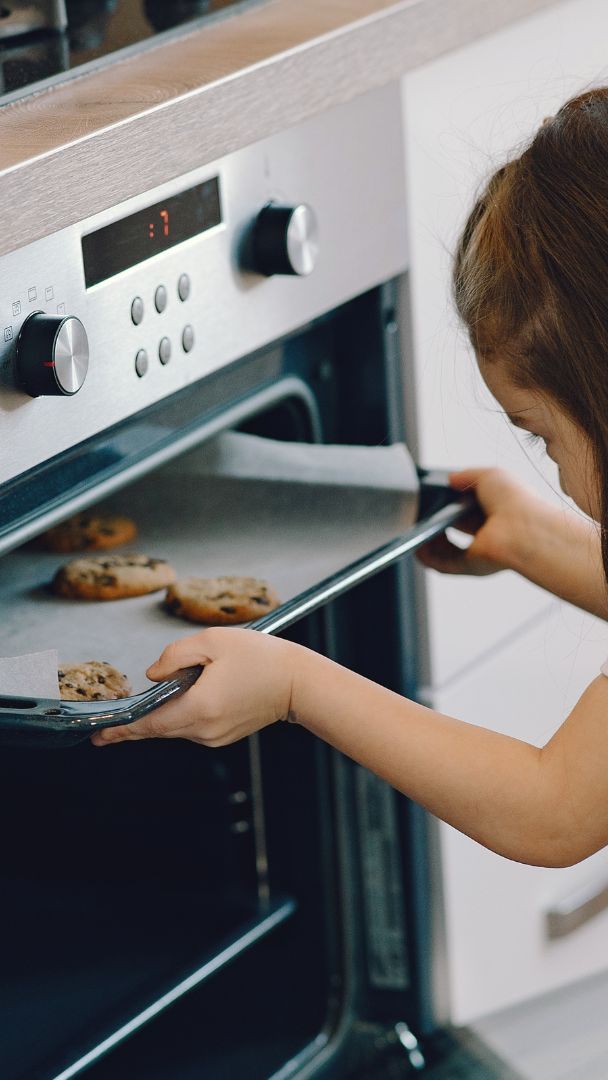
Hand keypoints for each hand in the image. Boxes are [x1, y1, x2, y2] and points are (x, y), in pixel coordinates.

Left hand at [90, 627, 296, 747]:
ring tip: (154, 701)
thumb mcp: (213, 641)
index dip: (122, 730)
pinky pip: (191, 727)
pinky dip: (181, 716)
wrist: (298, 682)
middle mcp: (204, 729)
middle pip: (158, 729)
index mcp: (199, 707)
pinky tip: (183, 700)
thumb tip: (152, 674)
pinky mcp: (223, 735)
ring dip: (162, 715)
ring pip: (175, 728)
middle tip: (106, 730)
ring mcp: (215, 736)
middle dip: (134, 727)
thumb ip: (175, 655)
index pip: (149, 723)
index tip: (99, 735)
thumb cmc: (261, 657)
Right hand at [417, 467, 537, 575]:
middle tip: (422, 511)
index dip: (447, 504)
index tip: (433, 498)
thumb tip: (451, 478)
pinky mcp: (469, 567)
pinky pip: (441, 565)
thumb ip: (467, 475)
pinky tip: (417, 544)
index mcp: (493, 511)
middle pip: (452, 529)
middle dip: (434, 521)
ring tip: (416, 527)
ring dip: (427, 540)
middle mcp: (485, 533)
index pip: (465, 510)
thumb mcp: (489, 475)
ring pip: (444, 550)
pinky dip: (426, 556)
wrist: (522, 528)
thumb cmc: (514, 501)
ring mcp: (477, 551)